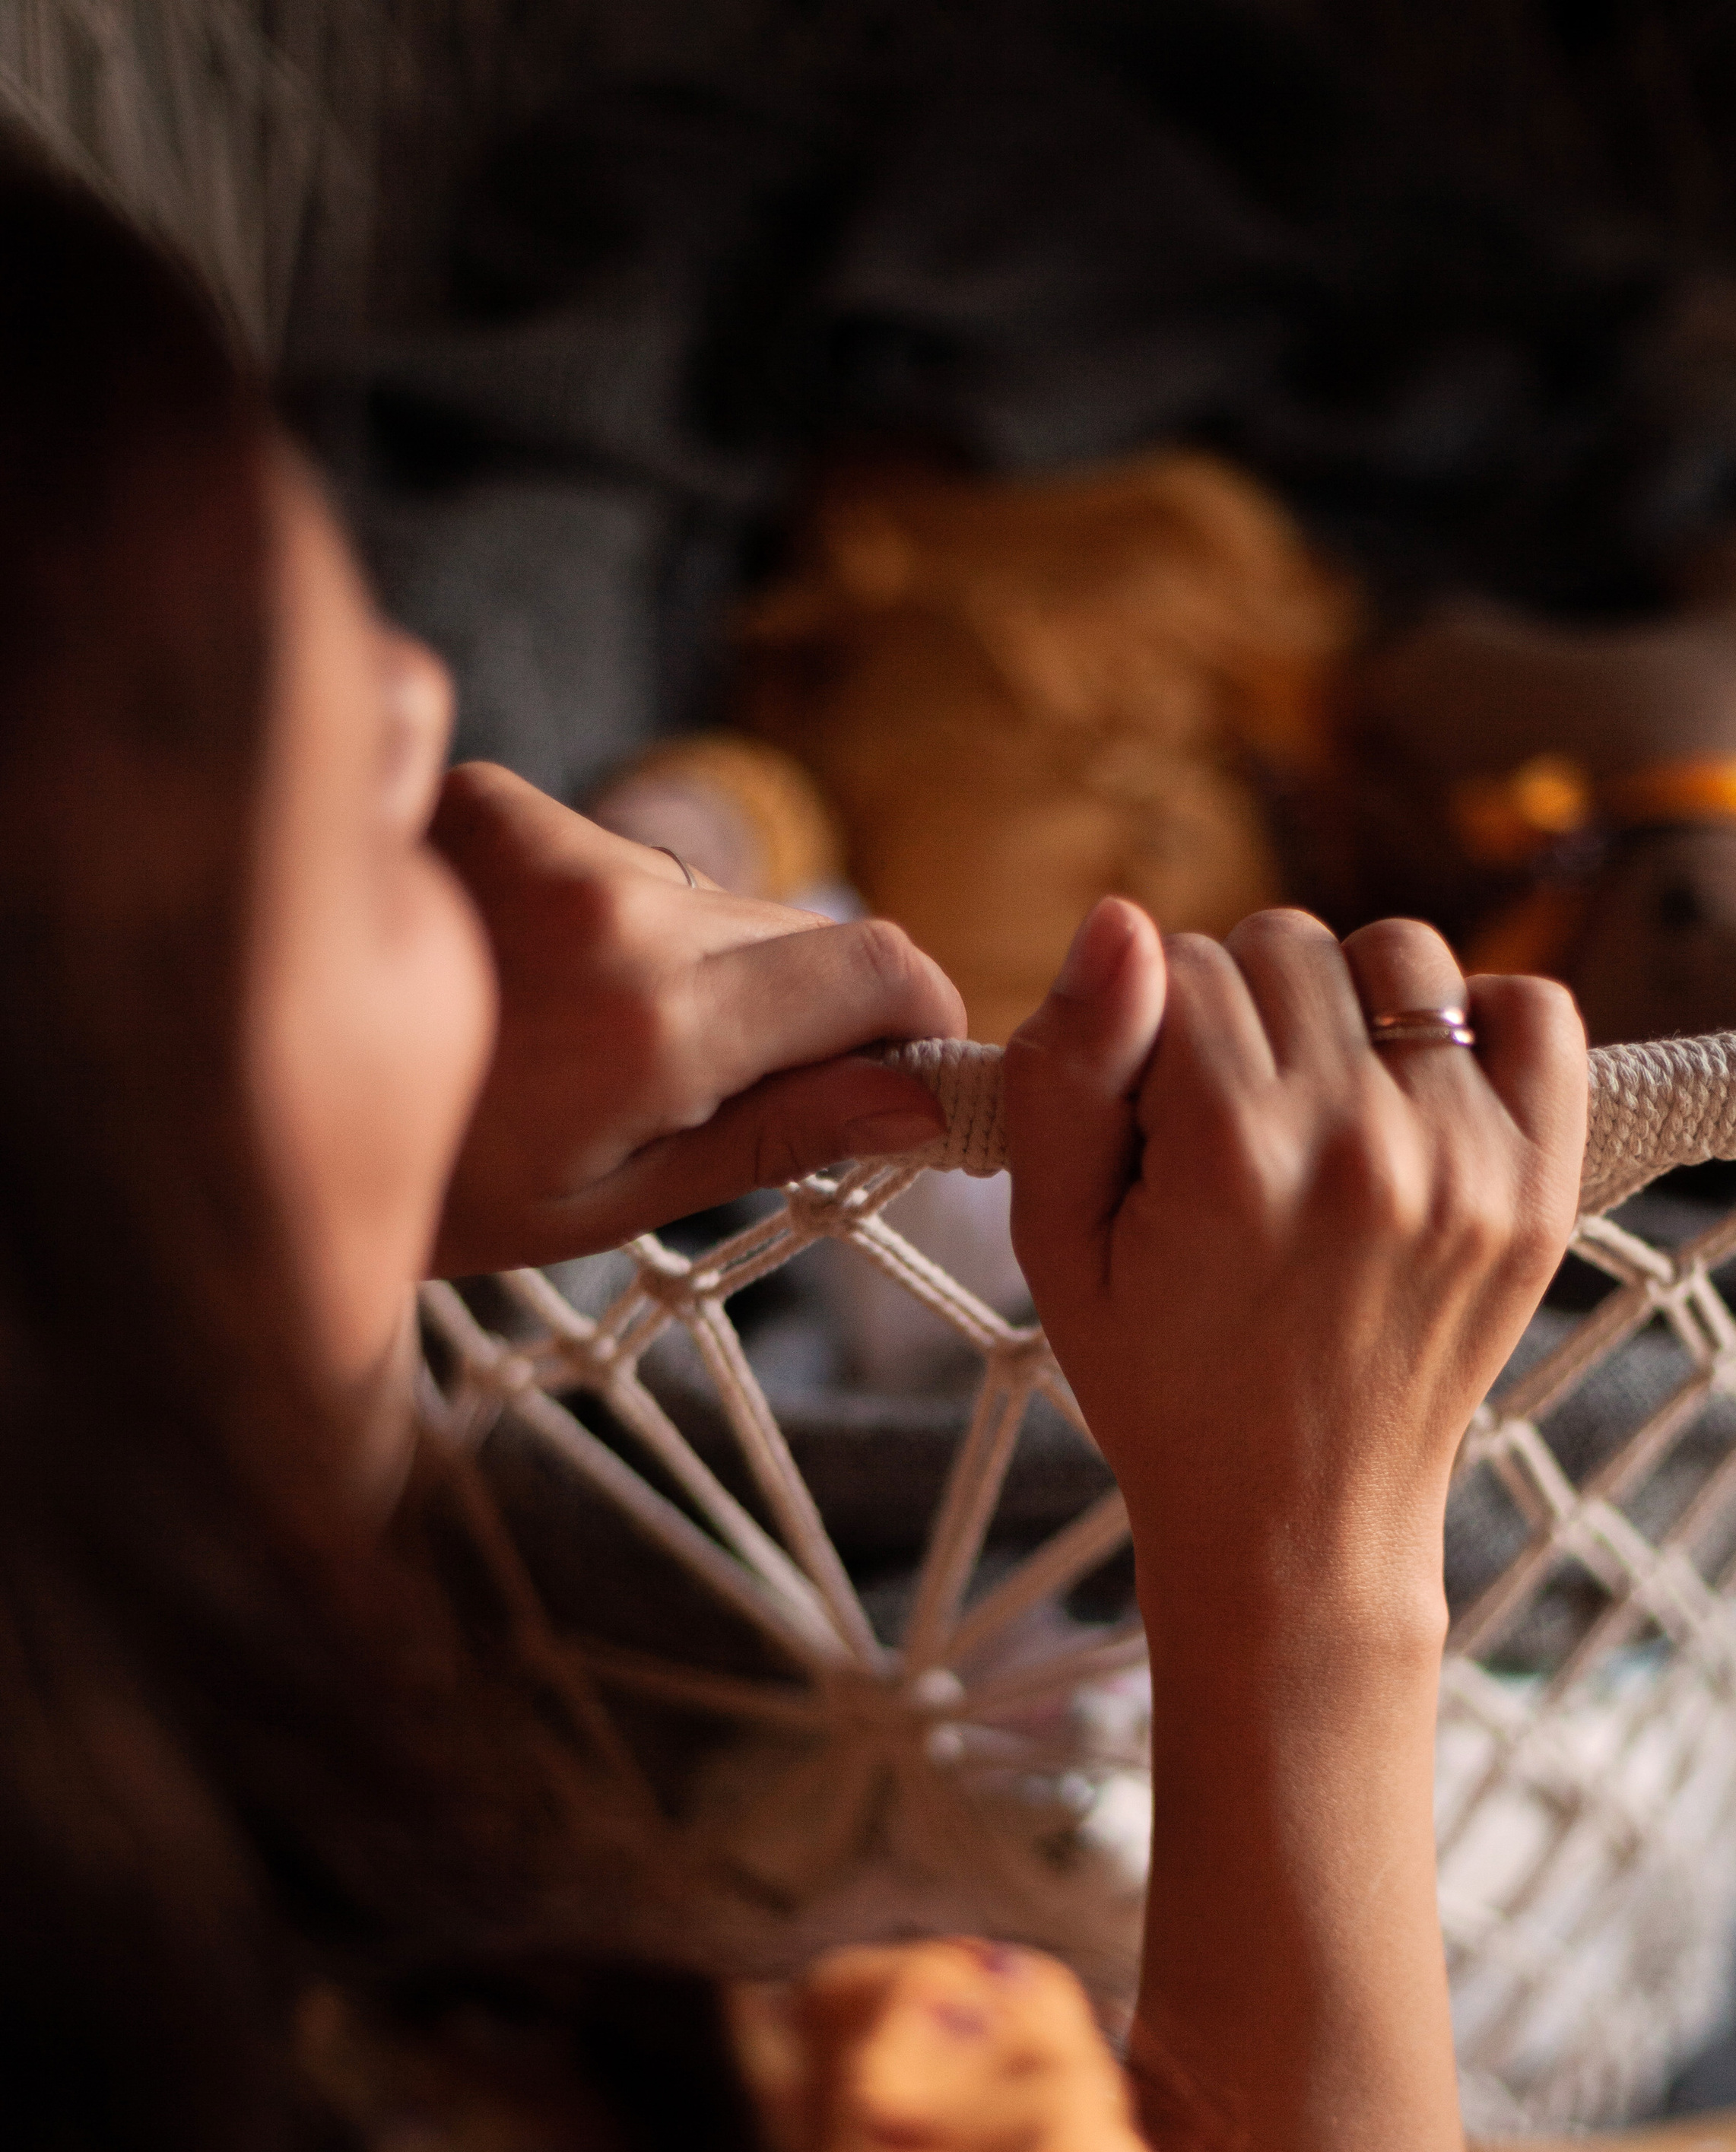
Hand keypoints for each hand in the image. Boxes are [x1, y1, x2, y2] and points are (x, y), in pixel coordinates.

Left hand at [429, 763, 964, 1270]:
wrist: (243, 1102)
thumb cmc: (440, 1194)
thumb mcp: (614, 1202)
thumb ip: (776, 1137)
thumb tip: (921, 1105)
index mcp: (652, 1025)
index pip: (870, 969)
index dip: (924, 1015)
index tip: (923, 1069)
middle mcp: (613, 904)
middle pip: (801, 933)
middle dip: (811, 1011)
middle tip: (752, 1096)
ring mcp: (549, 835)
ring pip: (713, 900)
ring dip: (703, 969)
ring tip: (599, 1050)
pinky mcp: (498, 797)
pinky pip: (625, 863)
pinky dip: (619, 924)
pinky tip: (542, 987)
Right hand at [1004, 898, 1584, 1636]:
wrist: (1297, 1520)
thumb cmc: (1159, 1381)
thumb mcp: (1056, 1245)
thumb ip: (1065, 1074)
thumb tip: (1119, 922)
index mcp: (1232, 1156)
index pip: (1181, 961)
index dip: (1150, 1027)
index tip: (1154, 1120)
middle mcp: (1362, 1146)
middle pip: (1286, 942)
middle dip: (1241, 1007)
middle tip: (1231, 1122)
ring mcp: (1467, 1165)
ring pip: (1402, 954)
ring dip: (1350, 1003)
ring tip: (1320, 1104)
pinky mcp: (1542, 1188)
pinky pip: (1536, 1009)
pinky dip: (1480, 1022)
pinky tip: (1421, 1094)